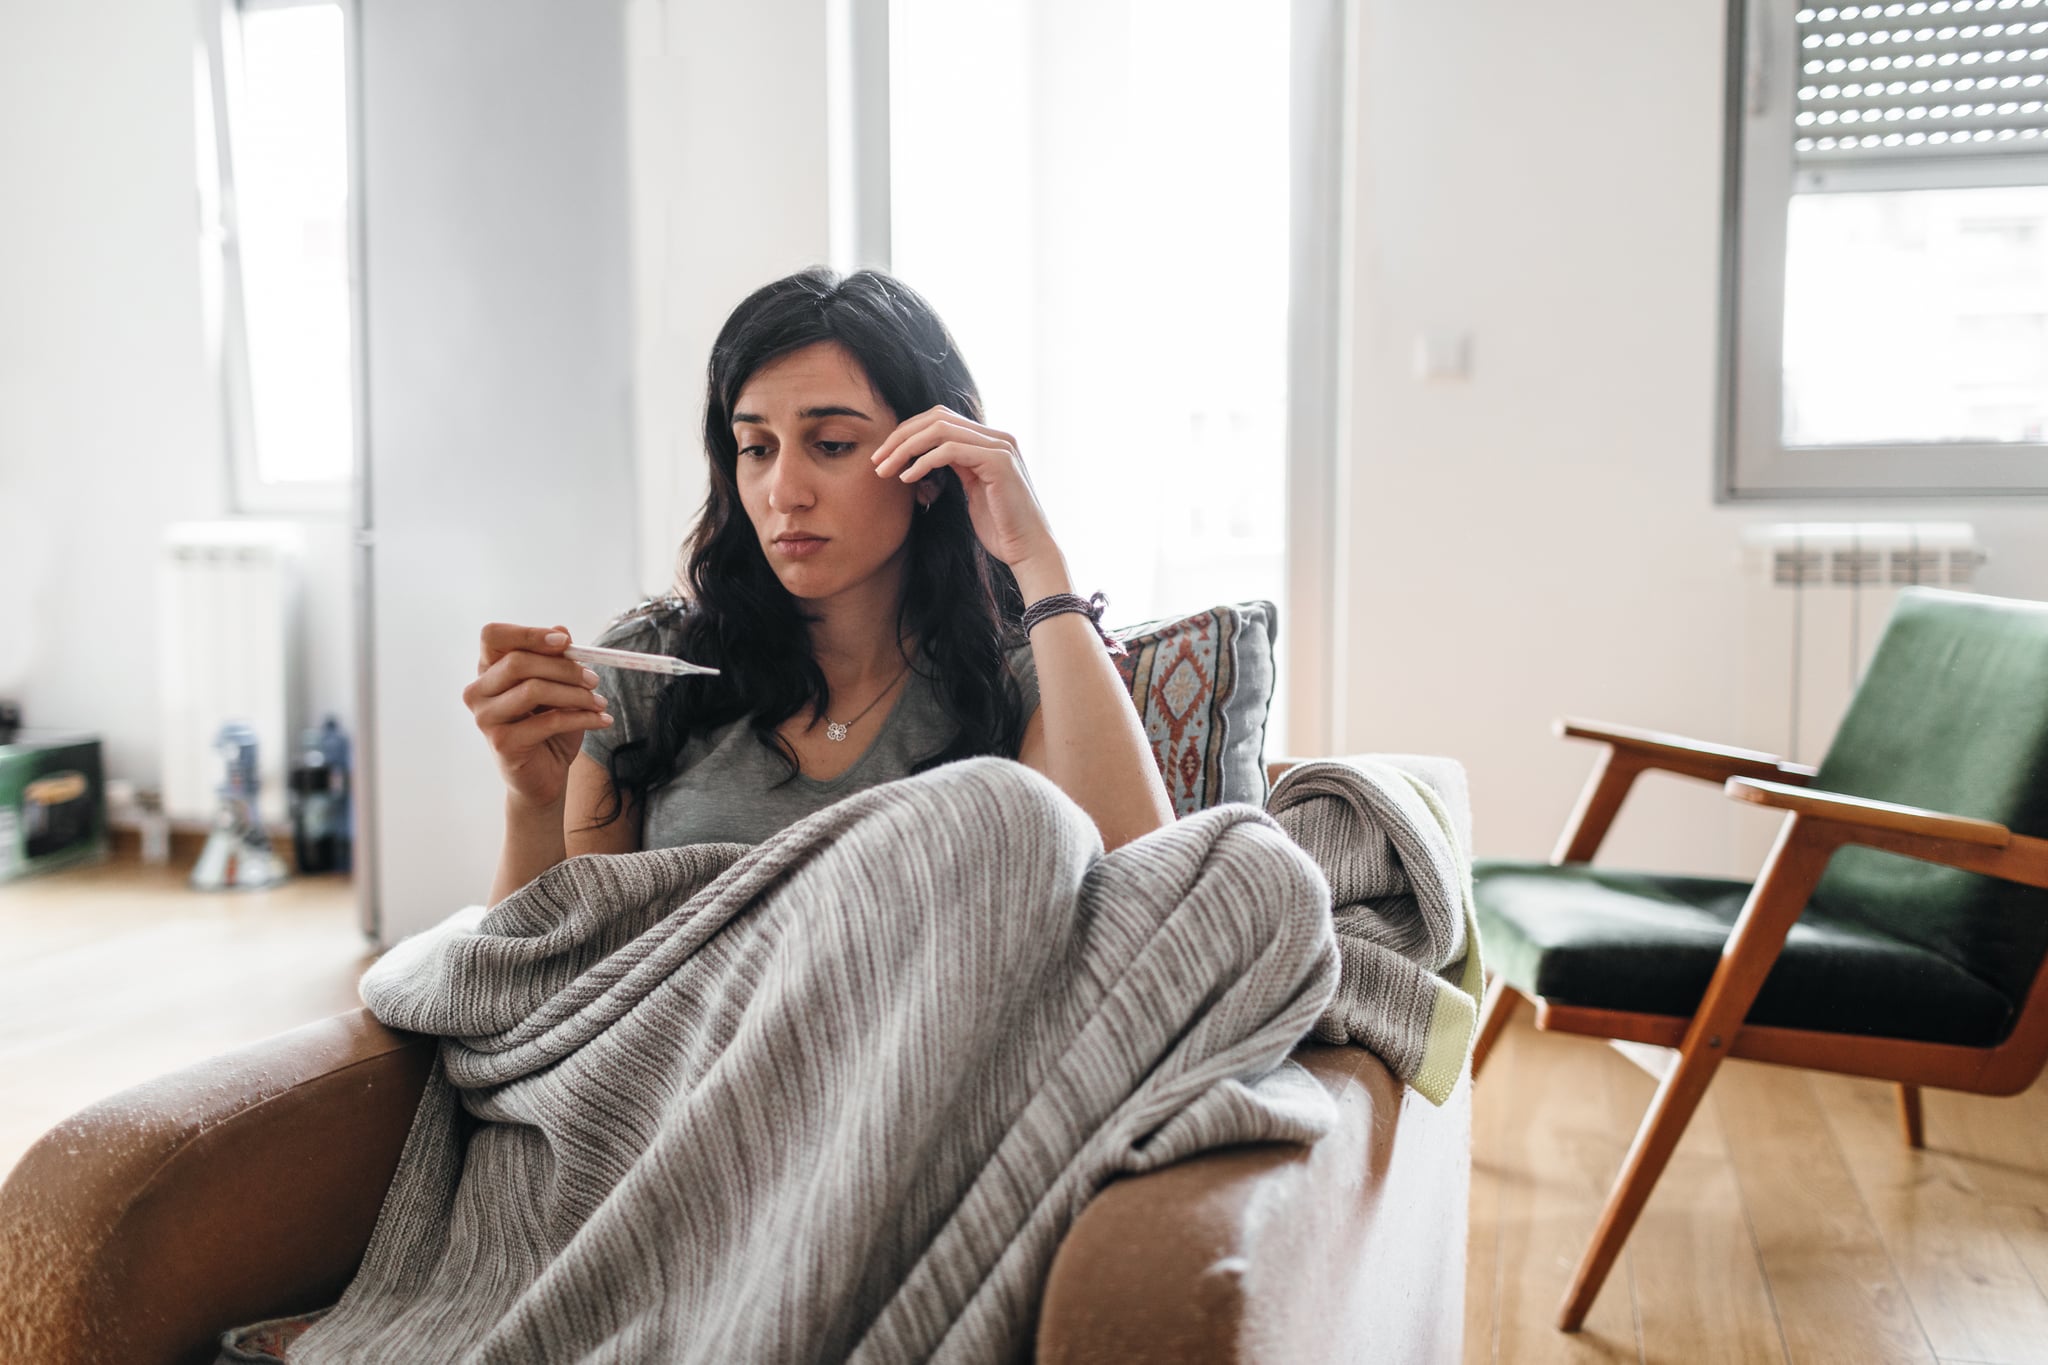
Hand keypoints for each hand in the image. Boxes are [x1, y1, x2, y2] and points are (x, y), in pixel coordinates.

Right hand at [462, 623, 612, 808]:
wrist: (545, 775)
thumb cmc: (550, 727)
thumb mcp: (558, 687)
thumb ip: (556, 659)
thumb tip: (562, 630)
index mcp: (488, 670)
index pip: (493, 636)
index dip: (528, 634)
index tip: (565, 642)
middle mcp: (478, 691)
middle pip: (517, 662)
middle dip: (564, 668)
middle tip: (594, 679)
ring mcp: (485, 718)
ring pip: (533, 689)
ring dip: (575, 694)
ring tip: (599, 702)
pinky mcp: (502, 742)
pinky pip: (548, 721)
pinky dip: (582, 718)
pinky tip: (601, 720)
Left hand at [870, 405, 1060, 571]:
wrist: (1030, 550)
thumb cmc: (1001, 529)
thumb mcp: (973, 491)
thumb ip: (957, 468)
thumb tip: (924, 458)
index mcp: (991, 441)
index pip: (941, 419)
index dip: (908, 433)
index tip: (884, 456)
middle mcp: (997, 437)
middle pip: (937, 417)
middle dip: (901, 436)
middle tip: (877, 460)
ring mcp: (1000, 447)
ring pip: (940, 430)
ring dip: (906, 448)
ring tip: (885, 469)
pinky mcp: (999, 462)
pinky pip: (950, 450)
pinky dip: (923, 461)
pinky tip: (908, 478)